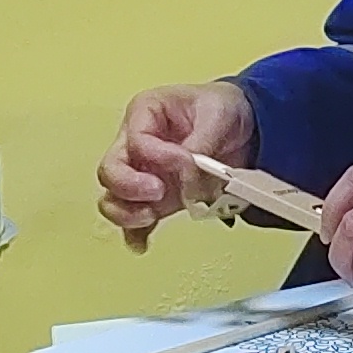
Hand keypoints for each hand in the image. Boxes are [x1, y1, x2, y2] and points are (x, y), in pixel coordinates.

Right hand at [98, 83, 256, 246]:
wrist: (242, 126)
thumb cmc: (221, 108)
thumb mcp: (216, 113)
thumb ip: (201, 141)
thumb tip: (189, 170)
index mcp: (145, 113)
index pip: (135, 140)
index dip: (158, 156)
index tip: (185, 160)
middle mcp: (136, 145)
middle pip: (110, 170)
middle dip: (129, 186)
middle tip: (159, 191)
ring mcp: (144, 174)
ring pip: (114, 198)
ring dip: (127, 213)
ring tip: (150, 217)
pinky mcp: (157, 199)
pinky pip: (136, 221)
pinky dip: (136, 234)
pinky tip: (142, 244)